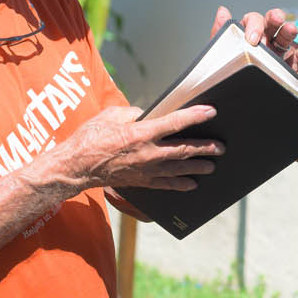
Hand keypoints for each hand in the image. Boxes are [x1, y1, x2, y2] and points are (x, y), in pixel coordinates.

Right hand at [47, 104, 223, 192]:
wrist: (75, 167)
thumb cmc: (89, 138)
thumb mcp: (110, 115)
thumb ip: (133, 113)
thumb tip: (146, 113)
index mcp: (140, 133)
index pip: (174, 123)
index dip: (195, 117)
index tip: (211, 112)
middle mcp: (147, 153)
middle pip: (183, 149)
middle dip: (205, 147)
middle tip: (222, 147)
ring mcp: (145, 169)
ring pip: (178, 169)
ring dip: (198, 167)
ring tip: (213, 166)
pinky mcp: (140, 181)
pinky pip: (165, 184)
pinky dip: (180, 184)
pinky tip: (192, 185)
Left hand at [213, 5, 297, 70]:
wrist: (235, 103)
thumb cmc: (227, 74)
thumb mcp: (220, 54)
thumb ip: (221, 33)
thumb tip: (222, 10)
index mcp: (247, 34)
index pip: (253, 21)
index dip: (254, 25)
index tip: (253, 38)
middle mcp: (264, 39)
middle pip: (272, 23)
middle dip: (276, 17)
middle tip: (277, 20)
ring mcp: (278, 52)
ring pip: (286, 37)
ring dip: (290, 30)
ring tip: (291, 30)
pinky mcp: (288, 67)